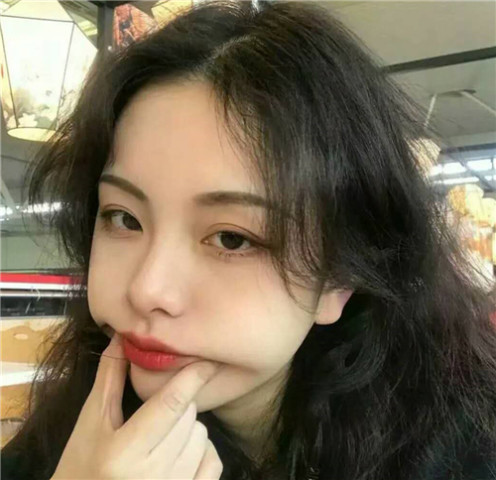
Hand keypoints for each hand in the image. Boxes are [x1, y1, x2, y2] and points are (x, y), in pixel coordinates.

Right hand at [51, 333, 222, 478]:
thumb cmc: (81, 466)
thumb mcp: (91, 423)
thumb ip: (109, 379)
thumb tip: (121, 336)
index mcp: (123, 452)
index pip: (170, 405)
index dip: (192, 378)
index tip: (207, 361)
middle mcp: (151, 476)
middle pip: (188, 417)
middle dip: (178, 406)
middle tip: (155, 417)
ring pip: (202, 436)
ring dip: (189, 429)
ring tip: (163, 439)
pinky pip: (213, 461)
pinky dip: (202, 451)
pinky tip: (180, 455)